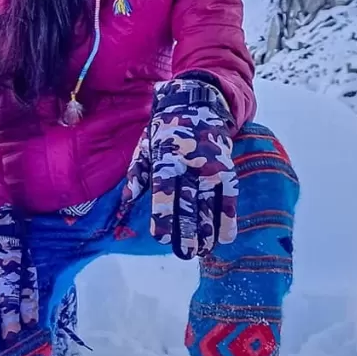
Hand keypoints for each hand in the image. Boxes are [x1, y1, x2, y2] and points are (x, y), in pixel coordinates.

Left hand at [121, 76, 237, 258]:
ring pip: (210, 203)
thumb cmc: (166, 128)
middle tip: (184, 253)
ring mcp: (211, 165)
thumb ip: (137, 173)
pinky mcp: (227, 167)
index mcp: (166, 157)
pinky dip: (229, 218)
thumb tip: (127, 200)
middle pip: (188, 201)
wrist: (198, 102)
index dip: (163, 214)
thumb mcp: (145, 145)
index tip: (161, 237)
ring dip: (207, 229)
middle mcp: (190, 162)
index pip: (163, 190)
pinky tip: (225, 237)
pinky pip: (229, 196)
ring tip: (202, 250)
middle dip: (186, 230)